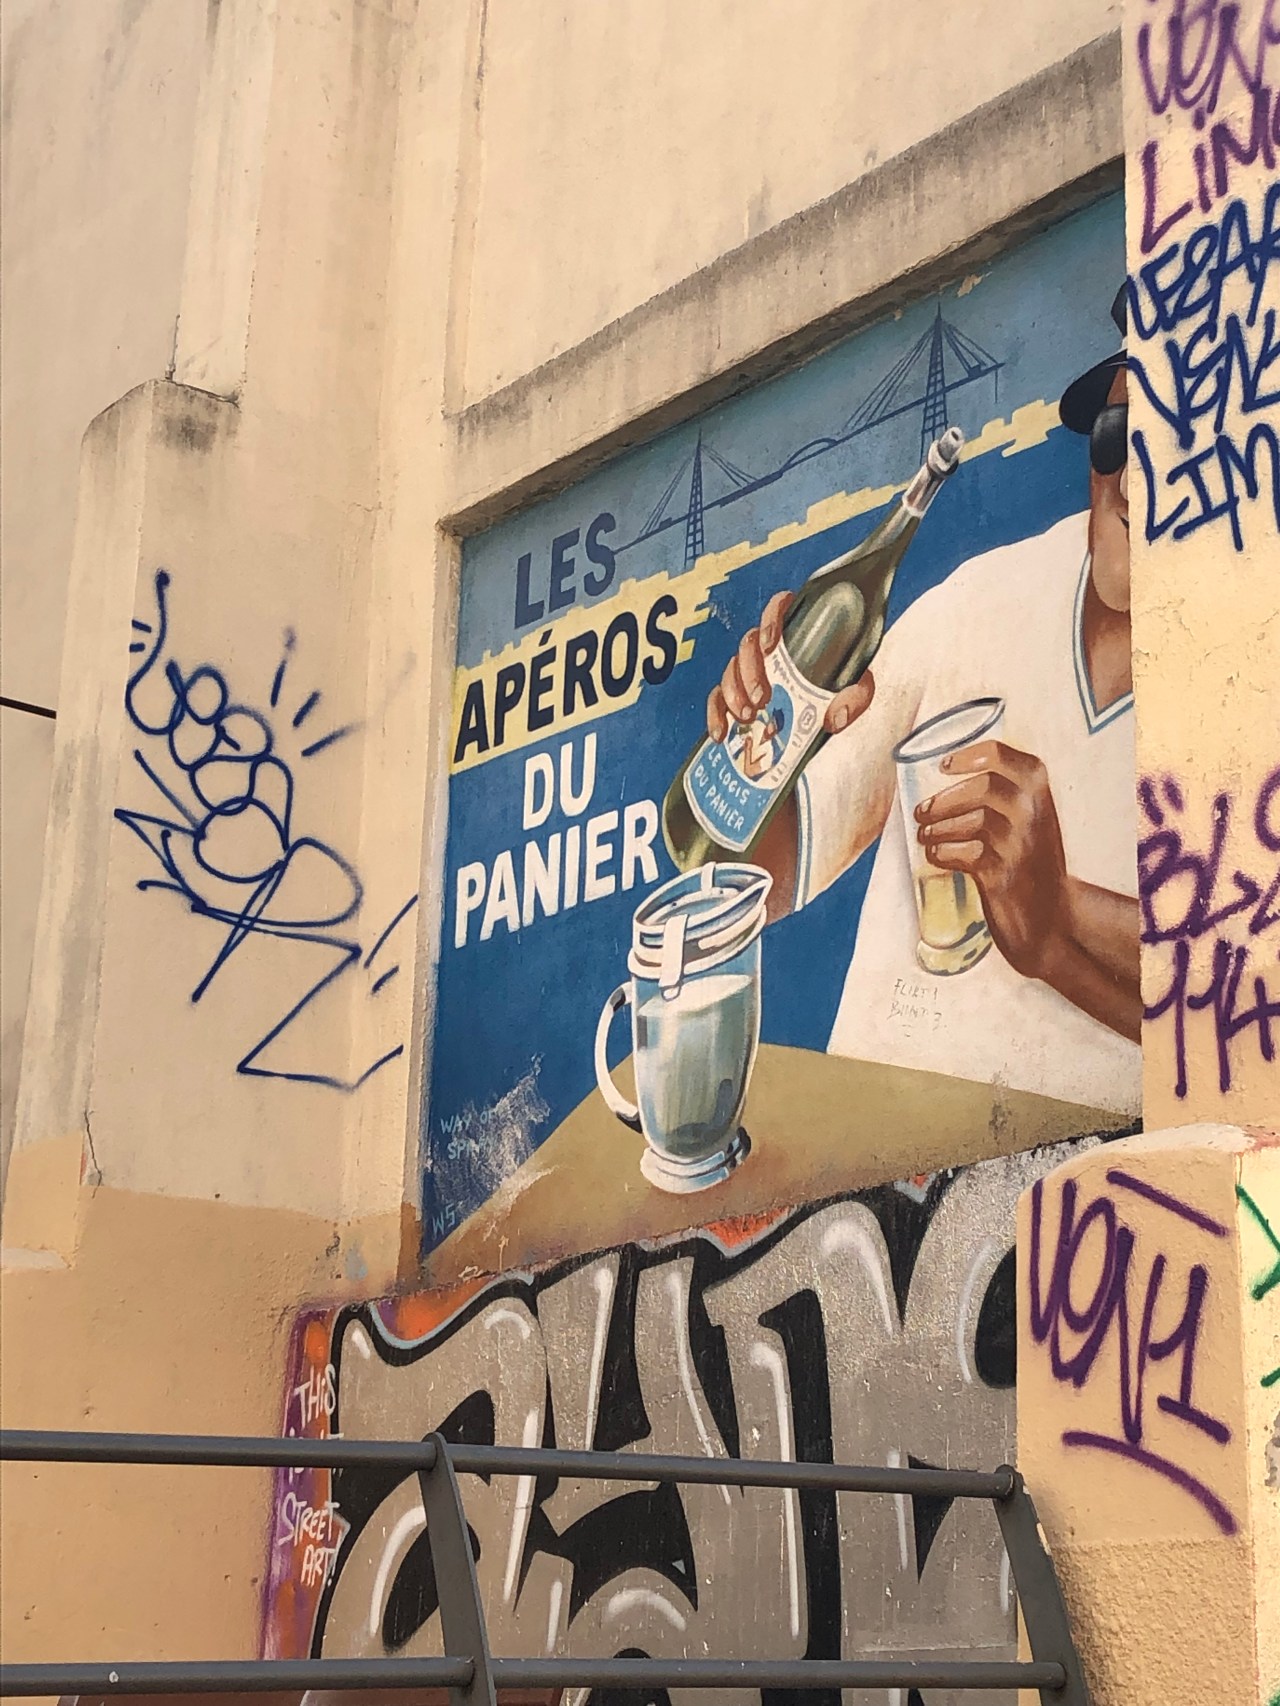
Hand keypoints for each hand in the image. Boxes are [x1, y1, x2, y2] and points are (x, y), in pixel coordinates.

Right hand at [706, 591, 874, 741]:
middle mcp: (769, 646)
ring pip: (730, 670)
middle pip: (748, 645)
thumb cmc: (839, 690)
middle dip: (750, 672)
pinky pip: (717, 698)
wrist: (820, 716)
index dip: (770, 620)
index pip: (778, 609)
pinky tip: (719, 733)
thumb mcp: (856, 691)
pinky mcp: (735, 693)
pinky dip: (715, 715)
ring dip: (734, 693)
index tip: (769, 646)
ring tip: (747, 717)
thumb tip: (833, 718)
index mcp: (797, 632)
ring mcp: (749, 669)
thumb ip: (855, 698)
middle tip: (761, 699)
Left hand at [914, 740, 1068, 979]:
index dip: (968, 756)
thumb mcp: (1030, 820)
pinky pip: (963, 855)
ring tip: (924, 835)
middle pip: (983, 787)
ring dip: (938, 827)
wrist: (1055, 918)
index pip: (1002, 755)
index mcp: (1040, 791)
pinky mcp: (1003, 876)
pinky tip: (935, 855)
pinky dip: (942, 853)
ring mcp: (1021, 845)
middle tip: (921, 812)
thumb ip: (1003, 794)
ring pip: (973, 820)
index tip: (943, 766)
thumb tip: (942, 776)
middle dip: (944, 800)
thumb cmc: (1033, 863)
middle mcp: (1034, 813)